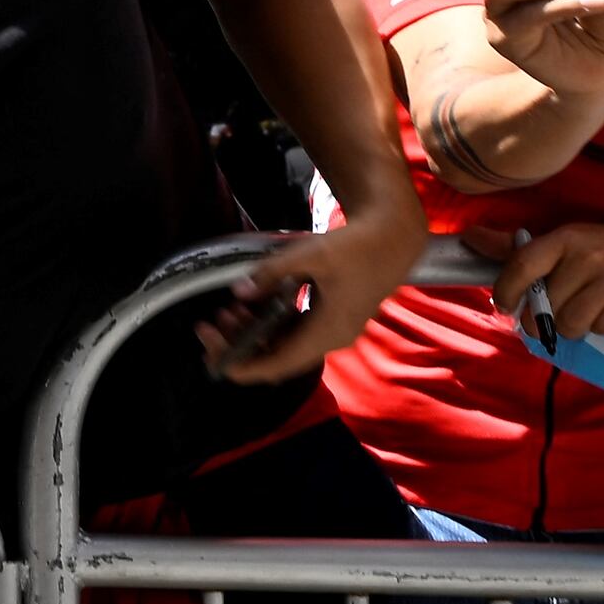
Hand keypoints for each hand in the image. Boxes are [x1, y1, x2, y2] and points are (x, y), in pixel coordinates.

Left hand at [200, 195, 424, 381]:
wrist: (394, 239)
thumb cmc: (356, 247)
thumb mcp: (311, 255)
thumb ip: (272, 274)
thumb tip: (240, 291)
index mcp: (327, 332)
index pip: (277, 364)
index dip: (242, 364)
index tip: (212, 352)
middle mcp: (330, 339)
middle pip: (277, 358)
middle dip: (241, 346)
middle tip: (209, 325)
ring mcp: (332, 331)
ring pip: (285, 345)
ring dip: (255, 333)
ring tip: (227, 312)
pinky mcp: (331, 319)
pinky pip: (295, 332)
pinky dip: (271, 323)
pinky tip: (252, 304)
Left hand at [501, 218, 603, 342]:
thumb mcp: (570, 242)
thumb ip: (520, 249)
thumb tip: (469, 238)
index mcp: (565, 238)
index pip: (522, 263)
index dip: (505, 290)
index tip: (505, 307)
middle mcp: (589, 254)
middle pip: (547, 306)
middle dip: (547, 318)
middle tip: (562, 311)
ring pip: (572, 323)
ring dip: (576, 326)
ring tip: (589, 311)